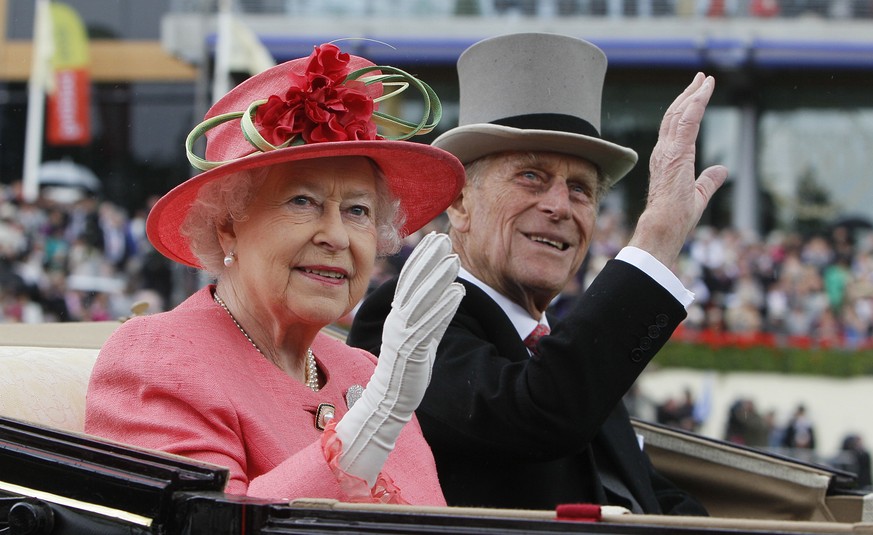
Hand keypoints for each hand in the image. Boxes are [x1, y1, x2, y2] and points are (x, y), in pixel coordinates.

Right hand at [335, 232, 463, 486]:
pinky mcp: (413, 351)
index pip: (408, 279)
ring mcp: (404, 335)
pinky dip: (444, 307)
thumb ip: (430, 314)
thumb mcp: (418, 336)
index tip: (435, 239)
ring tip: (454, 260)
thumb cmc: (406, 368)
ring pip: (422, 301)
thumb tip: (447, 293)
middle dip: (429, 259)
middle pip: (413, 284)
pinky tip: (458, 293)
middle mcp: (398, 320)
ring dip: (438, 278)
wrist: (389, 400)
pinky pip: (430, 325)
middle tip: (445, 239)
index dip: (421, 257)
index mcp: (397, 315)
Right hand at [628, 73, 728, 267]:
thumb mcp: (698, 195)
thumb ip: (709, 181)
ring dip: (693, 94)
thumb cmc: (676, 218)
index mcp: (667, 160)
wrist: (663, 226)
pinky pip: (687, 119)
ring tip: (705, 79)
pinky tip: (705, 89)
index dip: (686, 109)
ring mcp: (668, 150)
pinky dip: (696, 102)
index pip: (675, 128)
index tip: (697, 94)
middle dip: (688, 95)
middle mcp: (663, 151)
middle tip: (700, 79)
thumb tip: (721, 170)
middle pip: (674, 115)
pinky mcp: (676, 152)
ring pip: (679, 113)